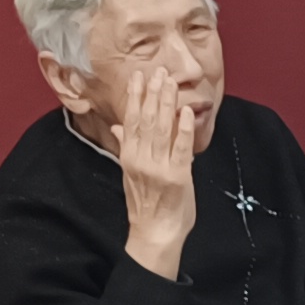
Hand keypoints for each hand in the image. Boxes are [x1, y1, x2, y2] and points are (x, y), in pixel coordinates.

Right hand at [112, 65, 197, 279]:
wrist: (155, 233)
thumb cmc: (145, 205)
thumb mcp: (129, 174)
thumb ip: (126, 147)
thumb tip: (119, 127)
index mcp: (129, 157)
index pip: (131, 120)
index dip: (135, 96)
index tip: (138, 76)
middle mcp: (141, 159)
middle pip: (145, 120)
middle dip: (152, 93)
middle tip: (157, 70)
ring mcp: (159, 168)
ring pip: (162, 129)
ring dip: (166, 103)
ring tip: (169, 82)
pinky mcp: (178, 177)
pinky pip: (181, 148)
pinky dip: (184, 128)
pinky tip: (186, 111)